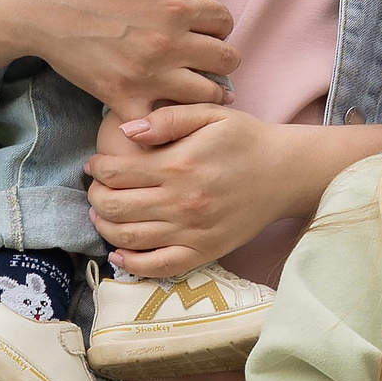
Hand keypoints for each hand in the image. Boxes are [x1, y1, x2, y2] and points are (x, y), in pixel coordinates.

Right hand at [0, 0, 235, 111]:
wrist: (38, 7)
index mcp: (176, 5)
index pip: (226, 21)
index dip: (217, 26)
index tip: (202, 32)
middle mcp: (169, 41)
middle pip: (228, 59)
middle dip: (218, 59)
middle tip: (202, 62)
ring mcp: (148, 73)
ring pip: (209, 94)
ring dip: (204, 90)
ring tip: (189, 87)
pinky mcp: (123, 97)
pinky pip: (165, 121)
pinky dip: (167, 119)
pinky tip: (160, 108)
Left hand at [85, 105, 381, 276]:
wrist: (287, 172)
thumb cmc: (247, 138)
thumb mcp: (211, 114)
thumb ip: (168, 119)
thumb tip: (127, 130)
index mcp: (179, 165)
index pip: (116, 172)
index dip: (97, 168)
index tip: (94, 165)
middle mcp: (182, 202)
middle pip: (115, 207)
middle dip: (95, 197)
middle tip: (96, 189)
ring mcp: (193, 231)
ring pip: (128, 237)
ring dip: (105, 226)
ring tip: (102, 214)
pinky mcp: (205, 251)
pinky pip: (158, 266)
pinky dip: (131, 264)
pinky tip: (119, 253)